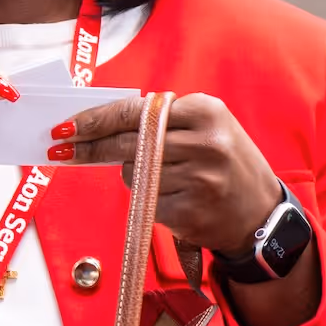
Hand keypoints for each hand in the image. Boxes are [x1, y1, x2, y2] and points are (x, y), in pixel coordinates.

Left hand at [49, 93, 283, 256]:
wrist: (262, 213)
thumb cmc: (225, 162)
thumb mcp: (206, 126)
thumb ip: (160, 121)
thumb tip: (97, 126)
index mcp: (206, 111)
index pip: (135, 112)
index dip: (95, 120)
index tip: (66, 127)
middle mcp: (205, 143)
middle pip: (126, 144)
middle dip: (90, 147)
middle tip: (62, 149)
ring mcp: (199, 179)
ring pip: (132, 174)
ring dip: (133, 175)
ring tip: (168, 177)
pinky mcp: (190, 212)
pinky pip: (145, 202)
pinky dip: (148, 199)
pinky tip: (175, 198)